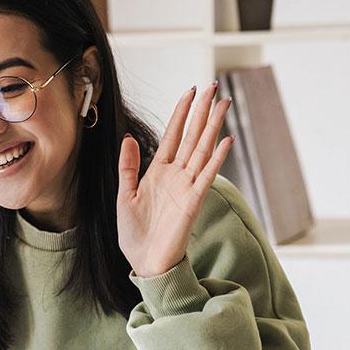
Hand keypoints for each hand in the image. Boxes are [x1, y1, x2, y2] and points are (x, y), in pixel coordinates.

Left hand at [117, 82, 235, 277]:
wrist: (145, 262)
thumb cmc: (135, 234)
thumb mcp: (124, 195)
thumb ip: (128, 167)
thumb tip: (128, 138)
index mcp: (158, 172)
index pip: (173, 135)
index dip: (181, 113)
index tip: (190, 91)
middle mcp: (176, 175)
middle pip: (192, 136)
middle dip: (202, 111)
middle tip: (214, 86)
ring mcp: (186, 187)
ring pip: (202, 150)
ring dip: (213, 127)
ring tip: (223, 104)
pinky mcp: (193, 202)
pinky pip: (206, 176)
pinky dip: (216, 159)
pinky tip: (225, 140)